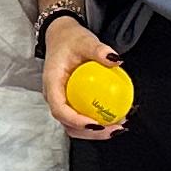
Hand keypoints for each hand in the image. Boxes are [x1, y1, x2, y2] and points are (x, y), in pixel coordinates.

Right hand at [41, 15, 120, 139]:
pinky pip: (82, 117)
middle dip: (90, 133)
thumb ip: (99, 50)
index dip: (76, 121)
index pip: (60, 109)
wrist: (62, 37)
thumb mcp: (85, 41)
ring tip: (117, 127)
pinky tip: (115, 118)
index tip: (96, 123)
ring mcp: (62, 101)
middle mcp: (54, 96)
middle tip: (114, 129)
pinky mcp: (70, 102)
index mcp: (52, 84)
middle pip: (68, 124)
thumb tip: (116, 60)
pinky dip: (97, 122)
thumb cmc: (69, 41)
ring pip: (75, 126)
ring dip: (95, 132)